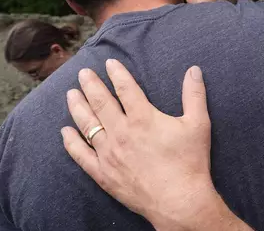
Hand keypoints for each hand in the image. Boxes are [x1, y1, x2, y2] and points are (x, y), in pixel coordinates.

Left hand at [61, 59, 248, 230]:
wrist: (179, 201)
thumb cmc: (190, 162)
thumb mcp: (198, 124)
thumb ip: (194, 94)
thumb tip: (194, 70)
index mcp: (143, 118)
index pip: (125, 88)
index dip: (117, 73)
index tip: (109, 63)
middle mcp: (121, 132)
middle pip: (101, 102)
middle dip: (91, 85)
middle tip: (83, 73)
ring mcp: (109, 154)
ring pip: (87, 125)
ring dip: (78, 107)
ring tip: (71, 94)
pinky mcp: (103, 173)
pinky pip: (81, 155)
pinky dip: (71, 142)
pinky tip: (65, 131)